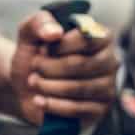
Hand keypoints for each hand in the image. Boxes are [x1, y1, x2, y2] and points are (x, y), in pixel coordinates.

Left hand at [9, 11, 118, 125]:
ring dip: (49, 86)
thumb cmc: (35, 55)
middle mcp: (109, 61)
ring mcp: (107, 87)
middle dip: (49, 67)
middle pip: (80, 64)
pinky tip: (39, 100)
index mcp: (99, 36)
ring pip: (79, 88)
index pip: (86, 38)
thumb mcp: (30, 33)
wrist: (25, 87)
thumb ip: (39, 23)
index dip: (58, 46)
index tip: (41, 49)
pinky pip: (78, 110)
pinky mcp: (99, 110)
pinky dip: (54, 105)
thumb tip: (55, 32)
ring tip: (33, 82)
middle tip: (34, 67)